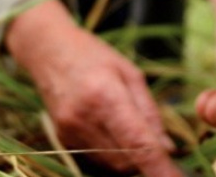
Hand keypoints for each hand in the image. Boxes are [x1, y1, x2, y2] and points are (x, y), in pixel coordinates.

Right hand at [5, 0, 181, 176]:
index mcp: (105, 95)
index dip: (159, 167)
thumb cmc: (95, 55)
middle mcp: (84, 118)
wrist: (48, 50)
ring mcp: (69, 132)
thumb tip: (167, 148)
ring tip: (134, 133)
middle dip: (147, 161)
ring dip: (130, 160)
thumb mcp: (130, 74)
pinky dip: (113, 154)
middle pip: (126, 161)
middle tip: (160, 146)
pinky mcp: (63, 139)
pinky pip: (96, 159)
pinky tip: (114, 132)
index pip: (137, 143)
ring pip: (111, 165)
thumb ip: (149, 112)